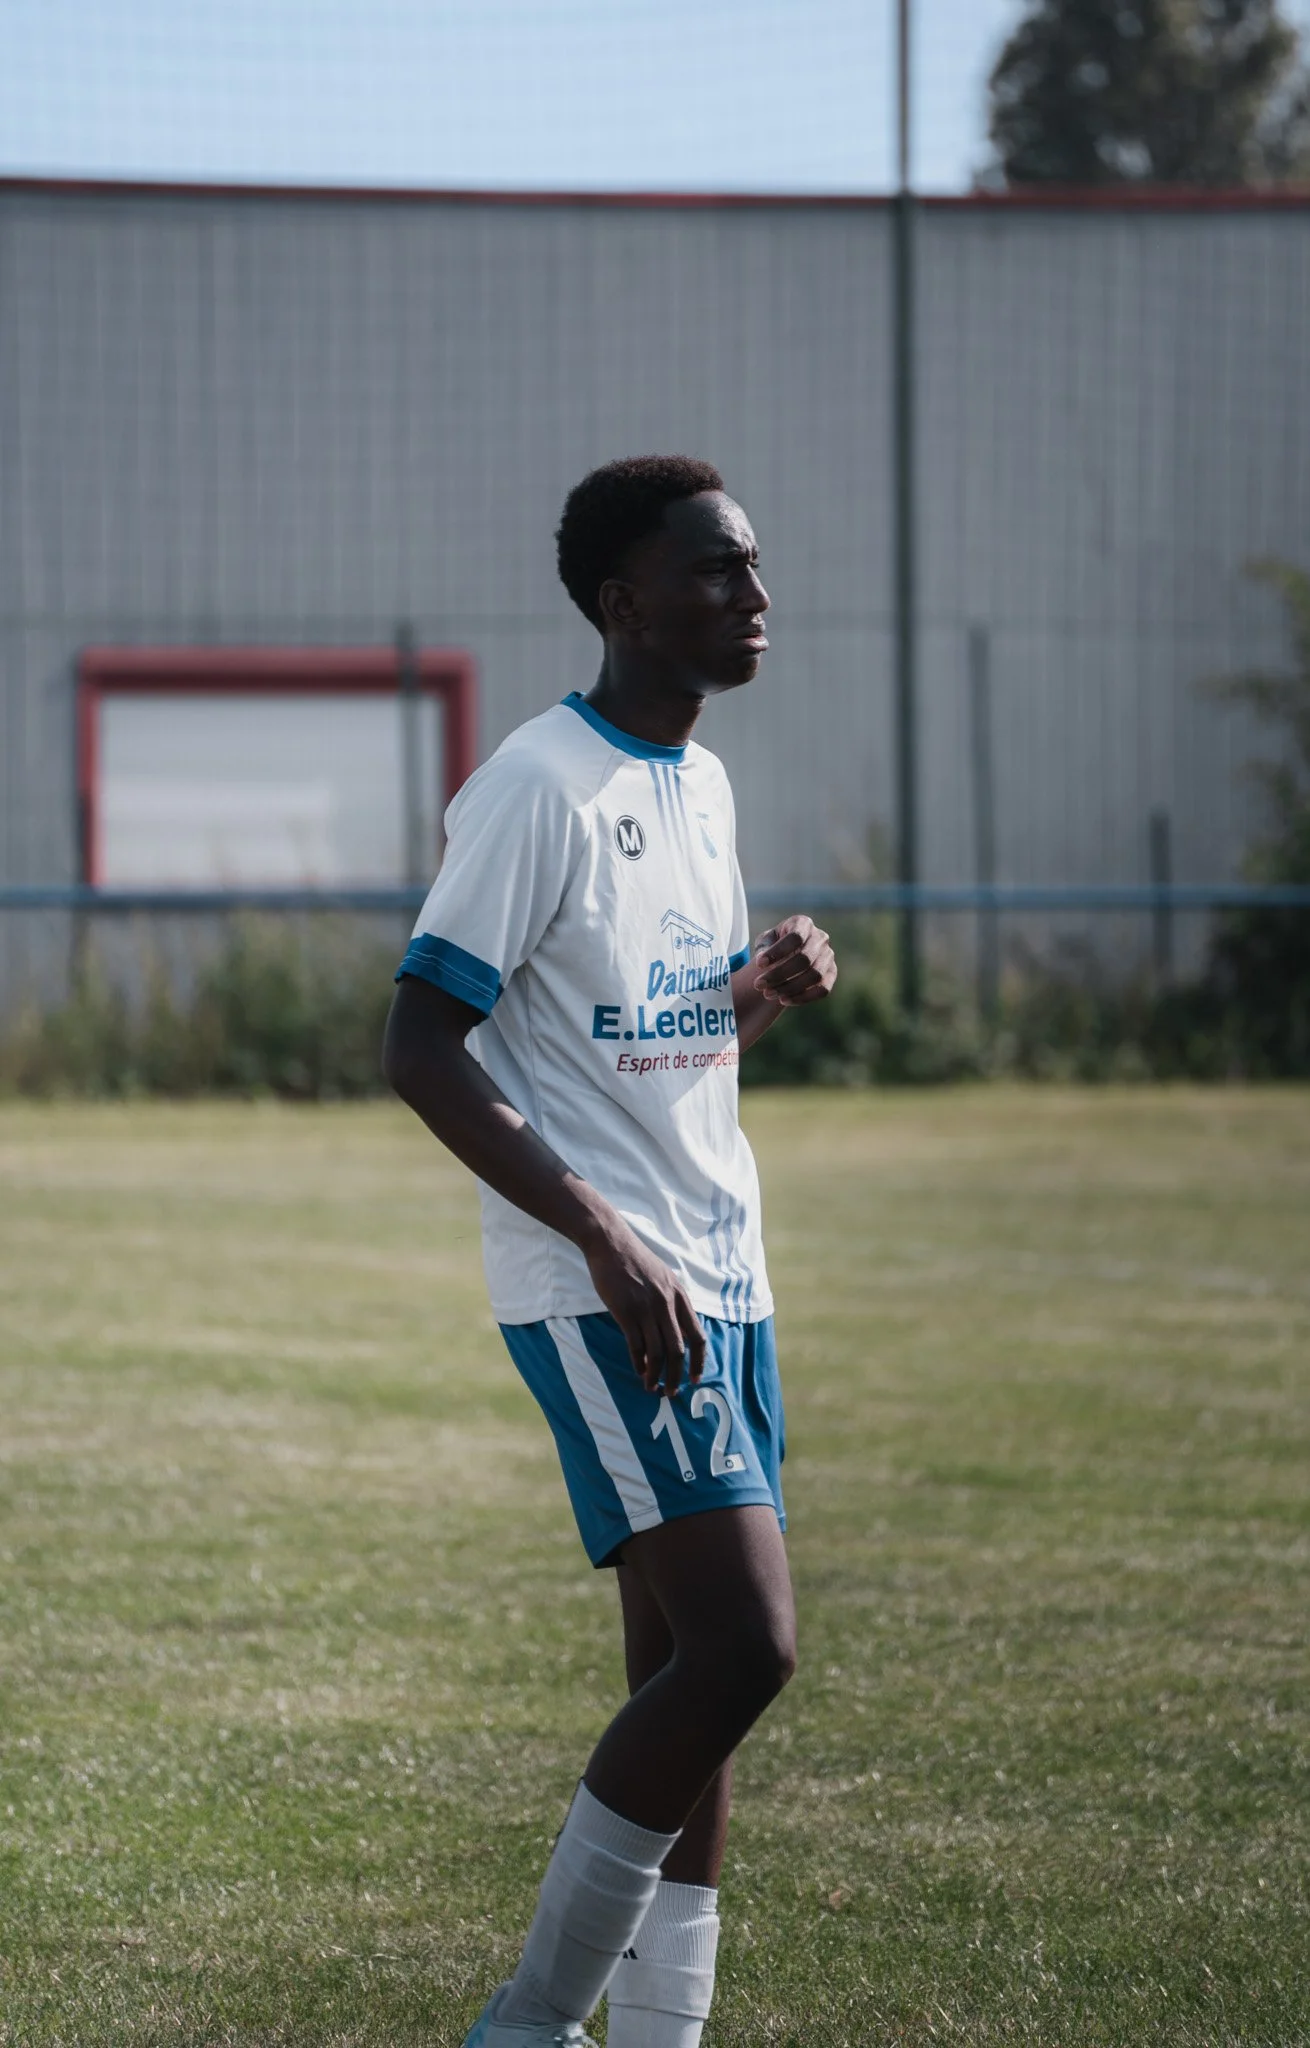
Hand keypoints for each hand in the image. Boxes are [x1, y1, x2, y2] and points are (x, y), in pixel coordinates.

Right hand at [581, 1217, 705, 1393]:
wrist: (611, 1243)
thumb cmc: (635, 1262)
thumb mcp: (664, 1278)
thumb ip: (672, 1303)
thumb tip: (677, 1333)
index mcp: (680, 1296)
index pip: (697, 1336)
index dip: (699, 1362)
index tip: (695, 1379)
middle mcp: (666, 1304)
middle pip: (678, 1350)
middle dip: (677, 1376)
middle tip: (671, 1392)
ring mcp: (646, 1308)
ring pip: (656, 1352)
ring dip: (656, 1374)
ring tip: (652, 1387)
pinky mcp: (625, 1311)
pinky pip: (635, 1345)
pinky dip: (638, 1362)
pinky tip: (638, 1371)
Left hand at [752, 915, 837, 1006]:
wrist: (788, 955)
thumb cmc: (774, 945)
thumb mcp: (765, 942)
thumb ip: (763, 948)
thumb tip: (762, 961)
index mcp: (803, 923)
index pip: (795, 937)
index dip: (777, 952)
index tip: (758, 964)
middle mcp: (820, 937)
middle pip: (805, 958)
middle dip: (779, 974)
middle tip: (759, 985)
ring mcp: (829, 955)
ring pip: (814, 975)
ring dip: (790, 988)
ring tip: (768, 994)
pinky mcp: (832, 973)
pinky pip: (823, 989)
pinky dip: (803, 997)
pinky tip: (784, 1000)